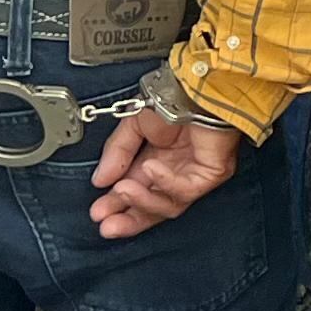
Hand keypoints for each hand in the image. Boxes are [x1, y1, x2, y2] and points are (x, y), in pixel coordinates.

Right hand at [90, 106, 244, 237]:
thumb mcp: (133, 124)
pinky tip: (150, 169)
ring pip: (169, 205)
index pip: (138, 192)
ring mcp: (195, 174)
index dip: (118, 204)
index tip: (98, 212)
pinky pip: (185, 189)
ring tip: (121, 191)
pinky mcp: (211, 173)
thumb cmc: (173, 98)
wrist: (198, 86)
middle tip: (107, 224)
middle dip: (129, 218)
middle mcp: (177, 171)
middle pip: (154, 207)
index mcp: (157, 160)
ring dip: (142, 200)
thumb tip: (99, 180)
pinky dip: (165, 182)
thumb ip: (117, 152)